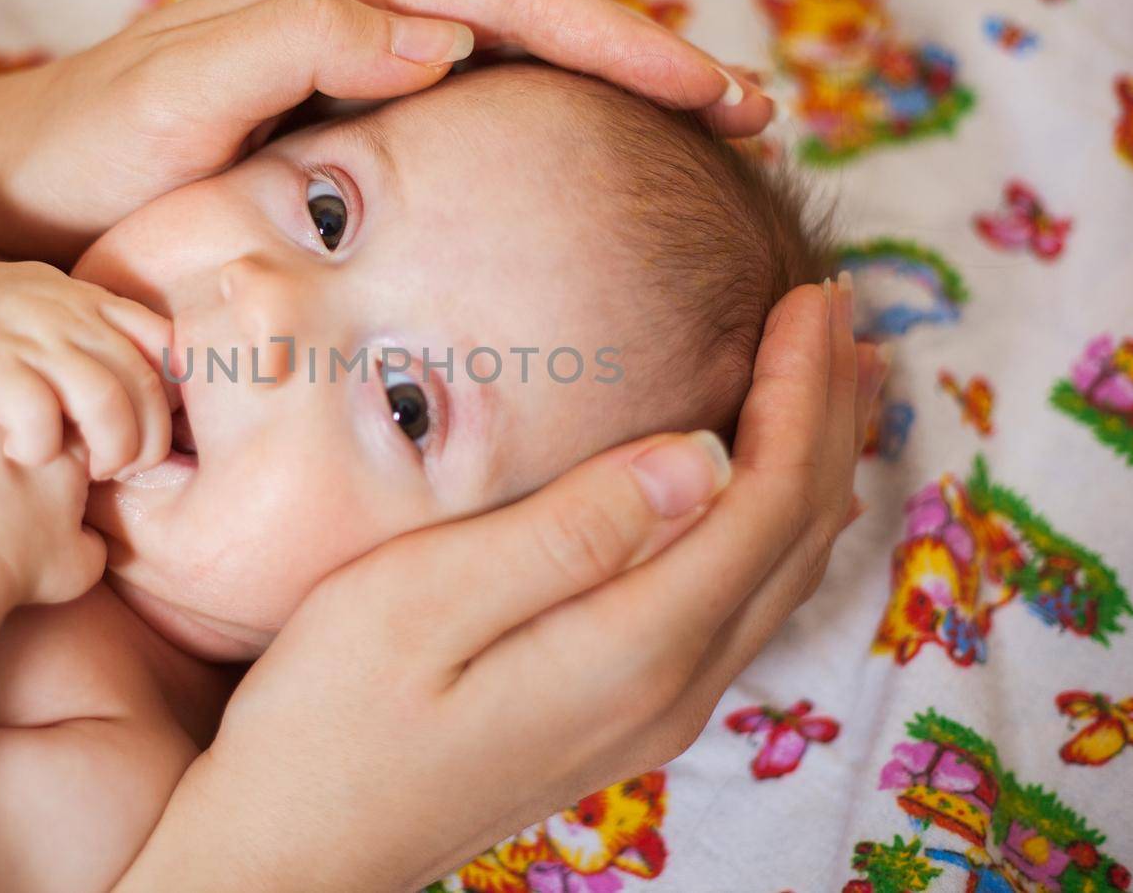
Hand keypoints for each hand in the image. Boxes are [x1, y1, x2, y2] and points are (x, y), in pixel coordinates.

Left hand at [0, 0, 776, 260]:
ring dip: (609, 96)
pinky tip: (586, 177)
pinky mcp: (348, 125)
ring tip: (702, 139)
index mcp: (338, 2)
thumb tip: (444, 36)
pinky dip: (543, 134)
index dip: (615, 45)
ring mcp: (358, 69)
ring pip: (514, 68)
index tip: (710, 93)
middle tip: (748, 116)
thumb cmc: (92, 155)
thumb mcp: (180, 100)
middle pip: (535, 23)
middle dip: (644, 62)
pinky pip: (471, 116)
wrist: (21, 193)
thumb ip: (300, 47)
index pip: (508, 5)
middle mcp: (361, 20)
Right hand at [0, 250, 175, 479]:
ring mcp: (31, 339)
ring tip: (89, 472)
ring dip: (110, 450)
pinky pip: (39, 417)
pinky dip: (42, 448)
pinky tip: (26, 455)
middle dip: (147, 441)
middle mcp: (71, 316)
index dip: (174, 398)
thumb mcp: (51, 309)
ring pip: (105, 401)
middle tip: (123, 468)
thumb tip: (144, 391)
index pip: (167, 345)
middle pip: (146, 385)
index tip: (156, 431)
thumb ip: (96, 337)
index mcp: (93, 304)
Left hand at [0, 402, 105, 605]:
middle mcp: (23, 416)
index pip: (78, 429)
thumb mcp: (79, 568)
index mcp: (69, 448)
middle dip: (18, 430)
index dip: (62, 450)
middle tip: (3, 469)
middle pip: (26, 410)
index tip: (49, 474)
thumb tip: (90, 539)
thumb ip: (94, 545)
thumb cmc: (16, 566)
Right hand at [121, 278, 883, 891]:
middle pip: (796, 536)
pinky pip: (742, 601)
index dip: (802, 392)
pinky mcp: (624, 712)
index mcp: (633, 648)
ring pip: (779, 574)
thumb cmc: (331, 714)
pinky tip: (754, 484)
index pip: (764, 500)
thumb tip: (702, 455)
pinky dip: (772, 521)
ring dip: (812, 466)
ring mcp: (654, 711)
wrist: (297, 848)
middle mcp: (670, 688)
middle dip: (828, 415)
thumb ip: (571, 530)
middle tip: (835, 310)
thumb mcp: (426, 600)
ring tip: (830, 380)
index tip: (811, 296)